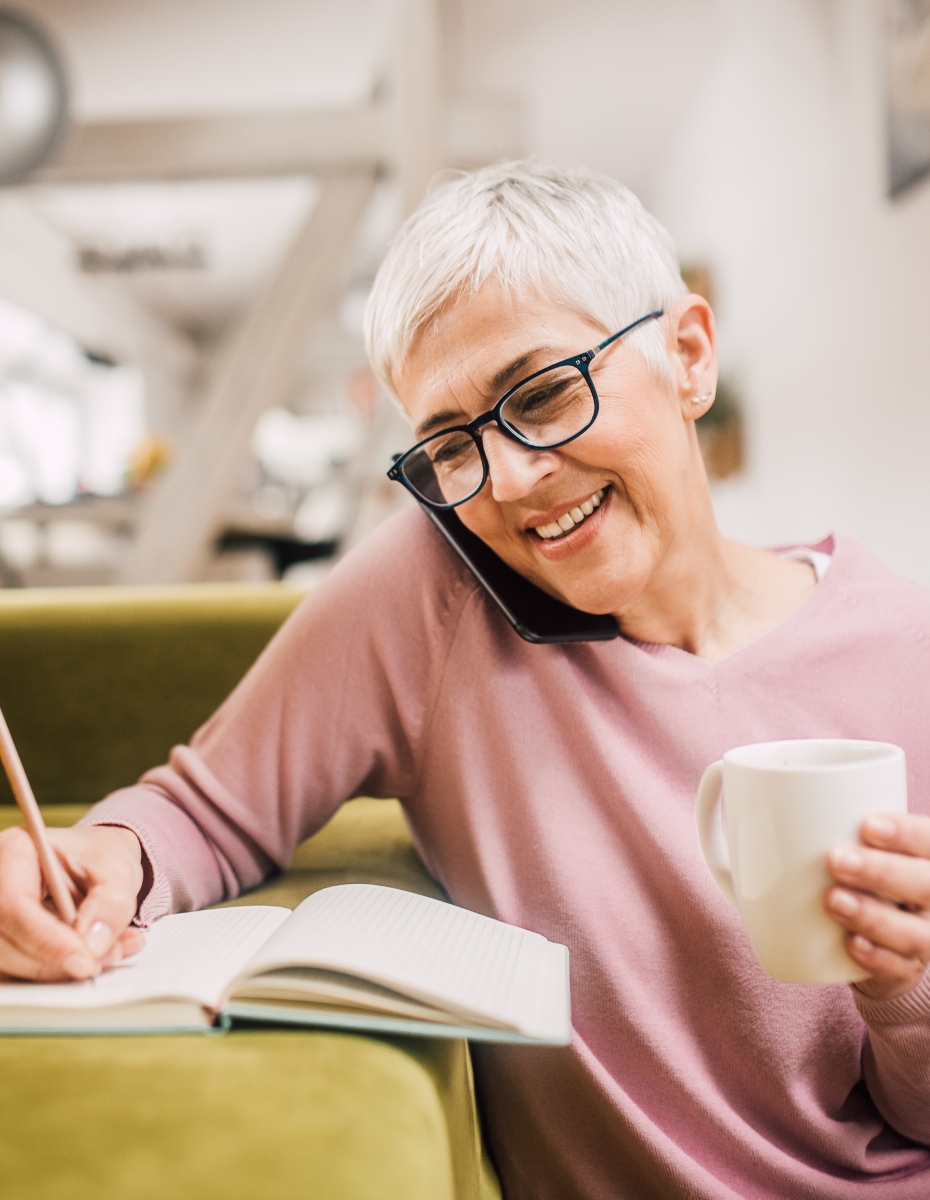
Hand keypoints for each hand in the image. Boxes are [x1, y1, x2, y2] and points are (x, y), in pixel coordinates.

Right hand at [0, 824, 145, 980]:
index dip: (46, 940)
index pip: (13, 905)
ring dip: (59, 969)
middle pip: (5, 940)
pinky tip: (92, 957)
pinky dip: (58, 971)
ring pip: (10, 961)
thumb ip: (112, 902)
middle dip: (56, 961)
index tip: (84, 962)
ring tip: (106, 954)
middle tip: (99, 963)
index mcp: (15, 851)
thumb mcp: (119, 868)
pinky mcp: (6, 938)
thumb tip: (93, 944)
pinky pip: (21, 968)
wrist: (99, 863)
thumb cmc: (101, 857)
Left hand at [825, 813, 929, 999]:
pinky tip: (851, 944)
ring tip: (833, 900)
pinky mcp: (902, 968)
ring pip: (916, 932)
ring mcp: (922, 934)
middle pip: (927, 884)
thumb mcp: (848, 844)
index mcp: (922, 856)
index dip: (907, 833)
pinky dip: (876, 957)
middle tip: (836, 860)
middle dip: (883, 871)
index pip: (929, 840)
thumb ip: (823, 825)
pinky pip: (898, 967)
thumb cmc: (855, 874)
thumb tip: (751, 798)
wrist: (871, 937)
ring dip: (873, 916)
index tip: (867, 824)